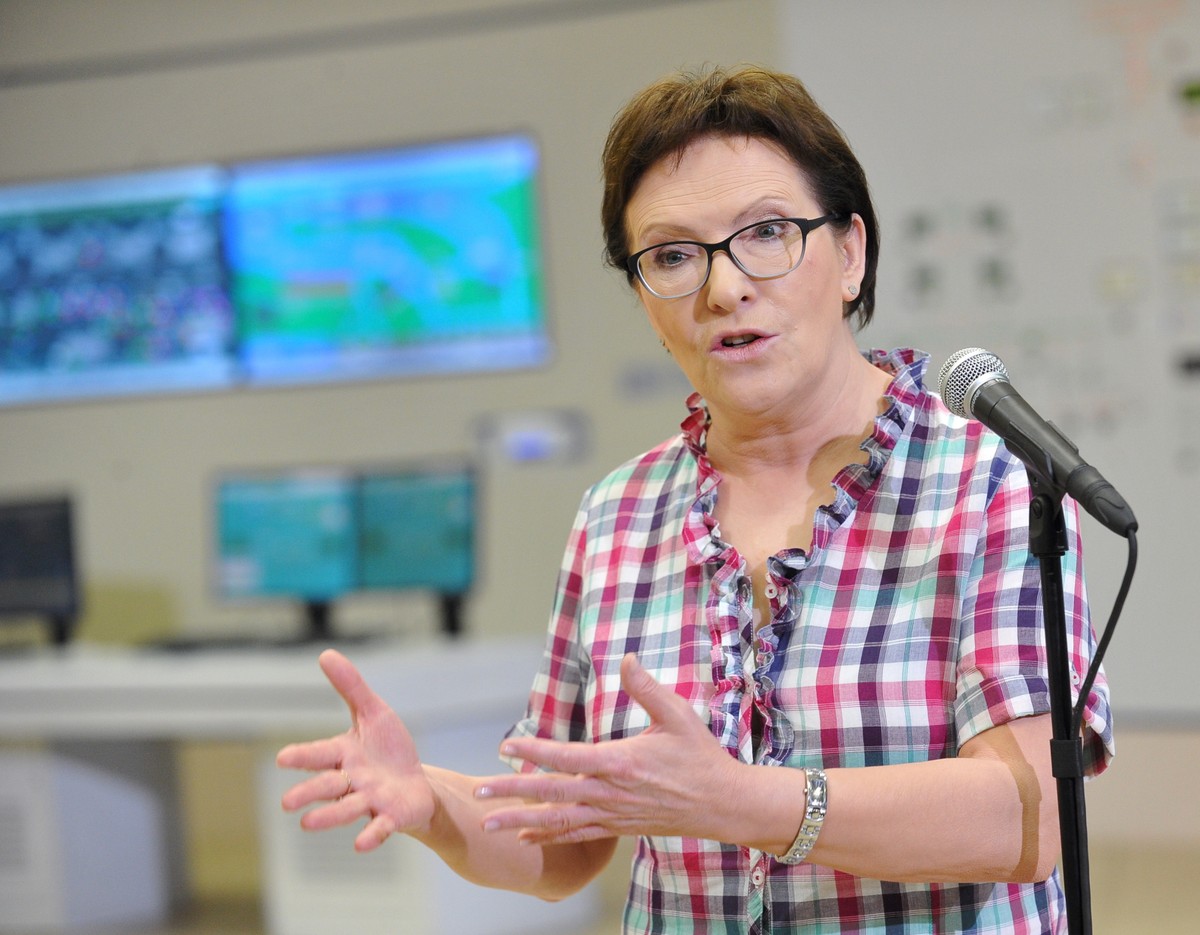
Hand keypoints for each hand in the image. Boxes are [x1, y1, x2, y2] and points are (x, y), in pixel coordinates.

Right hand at [276, 649, 434, 851]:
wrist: (417, 784)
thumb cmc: (389, 750)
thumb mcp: (374, 713)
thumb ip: (351, 687)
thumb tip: (325, 654)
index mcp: (344, 755)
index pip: (320, 754)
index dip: (303, 757)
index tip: (282, 758)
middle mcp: (353, 781)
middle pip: (328, 785)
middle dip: (308, 792)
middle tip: (286, 803)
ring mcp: (370, 801)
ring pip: (348, 808)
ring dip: (329, 816)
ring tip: (307, 824)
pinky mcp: (391, 817)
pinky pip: (380, 827)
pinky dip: (371, 835)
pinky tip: (360, 845)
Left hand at [474, 653, 739, 845]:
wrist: (722, 804)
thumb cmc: (700, 756)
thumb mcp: (678, 715)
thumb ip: (647, 688)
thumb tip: (626, 659)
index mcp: (619, 762)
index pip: (565, 758)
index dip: (532, 752)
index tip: (505, 748)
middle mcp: (610, 792)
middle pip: (551, 793)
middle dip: (511, 793)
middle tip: (478, 792)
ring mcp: (612, 814)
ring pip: (558, 820)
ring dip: (520, 820)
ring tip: (487, 823)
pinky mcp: (618, 827)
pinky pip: (577, 834)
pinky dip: (548, 835)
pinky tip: (526, 835)